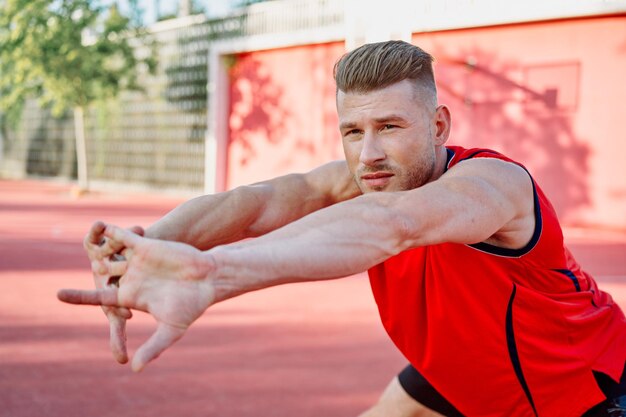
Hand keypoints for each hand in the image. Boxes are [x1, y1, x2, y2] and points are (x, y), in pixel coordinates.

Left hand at [62, 224, 215, 371]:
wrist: (209, 279)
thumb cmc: (192, 305)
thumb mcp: (171, 329)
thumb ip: (153, 348)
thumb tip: (135, 370)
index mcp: (131, 296)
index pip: (99, 296)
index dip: (79, 296)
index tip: (59, 294)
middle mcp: (131, 277)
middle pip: (103, 273)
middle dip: (100, 270)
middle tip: (100, 268)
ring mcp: (137, 260)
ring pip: (109, 254)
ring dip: (102, 252)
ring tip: (100, 250)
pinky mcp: (146, 245)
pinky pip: (123, 237)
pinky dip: (111, 232)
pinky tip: (101, 227)